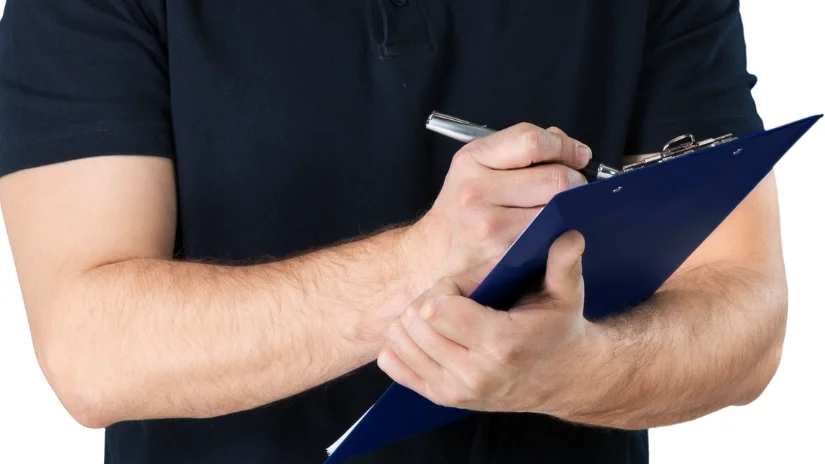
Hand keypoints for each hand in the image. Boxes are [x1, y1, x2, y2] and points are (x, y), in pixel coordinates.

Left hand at [378, 230, 600, 416]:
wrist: (562, 378)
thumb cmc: (558, 329)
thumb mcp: (566, 295)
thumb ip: (564, 264)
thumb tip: (569, 234)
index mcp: (501, 344)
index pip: (438, 307)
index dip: (446, 287)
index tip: (464, 286)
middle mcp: (475, 373)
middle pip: (415, 323)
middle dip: (428, 300)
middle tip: (452, 299)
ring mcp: (456, 391)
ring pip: (400, 341)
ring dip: (413, 320)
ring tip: (441, 315)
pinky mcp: (443, 399)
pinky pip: (394, 365)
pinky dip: (401, 345)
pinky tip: (428, 334)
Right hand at [405, 124, 591, 287]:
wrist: (435, 254)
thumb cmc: (463, 209)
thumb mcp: (478, 166)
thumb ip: (520, 148)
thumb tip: (567, 144)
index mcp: (471, 161)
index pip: (531, 141)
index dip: (564, 146)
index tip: (578, 156)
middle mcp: (476, 191)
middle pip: (554, 177)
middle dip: (574, 180)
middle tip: (572, 186)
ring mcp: (489, 226)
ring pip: (556, 208)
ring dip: (568, 207)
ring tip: (556, 208)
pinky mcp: (504, 254)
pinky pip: (550, 235)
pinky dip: (558, 230)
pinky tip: (549, 227)